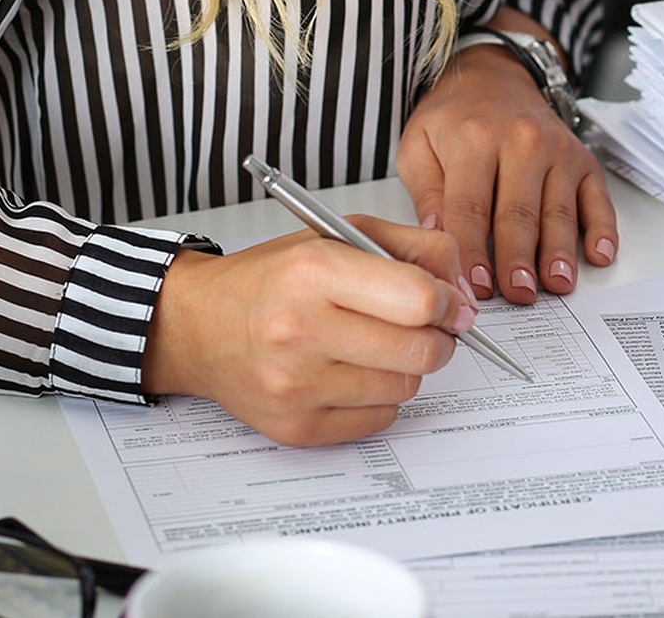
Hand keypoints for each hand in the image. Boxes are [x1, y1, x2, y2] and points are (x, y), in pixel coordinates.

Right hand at [142, 217, 474, 445]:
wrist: (199, 325)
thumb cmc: (273, 278)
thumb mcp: (341, 235)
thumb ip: (415, 249)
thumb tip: (464, 291)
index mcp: (313, 272)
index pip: (418, 299)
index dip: (448, 301)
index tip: (448, 302)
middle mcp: (300, 331)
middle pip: (421, 351)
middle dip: (436, 337)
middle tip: (422, 327)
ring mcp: (296, 386)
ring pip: (405, 388)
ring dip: (404, 367)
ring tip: (372, 346)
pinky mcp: (297, 428)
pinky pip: (380, 420)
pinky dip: (379, 398)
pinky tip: (350, 374)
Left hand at [396, 7, 617, 304]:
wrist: (495, 76)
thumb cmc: (455, 118)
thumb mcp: (418, 146)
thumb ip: (426, 194)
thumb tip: (438, 239)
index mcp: (474, 139)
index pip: (471, 206)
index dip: (473, 251)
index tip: (473, 286)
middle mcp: (521, 142)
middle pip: (519, 212)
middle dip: (517, 259)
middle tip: (517, 295)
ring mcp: (558, 151)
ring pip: (558, 210)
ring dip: (558, 252)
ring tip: (556, 284)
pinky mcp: (583, 161)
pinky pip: (597, 198)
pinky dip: (601, 228)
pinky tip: (599, 254)